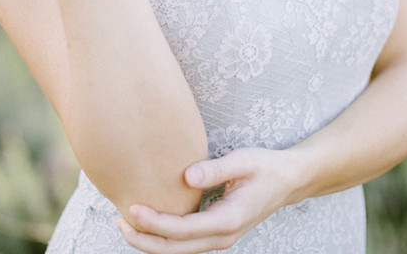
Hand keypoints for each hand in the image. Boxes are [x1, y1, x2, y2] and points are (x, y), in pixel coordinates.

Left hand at [116, 147, 301, 253]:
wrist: (288, 180)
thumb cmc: (265, 166)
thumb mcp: (244, 161)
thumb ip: (215, 169)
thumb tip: (186, 176)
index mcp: (228, 221)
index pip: (183, 230)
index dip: (155, 222)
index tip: (132, 207)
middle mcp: (223, 236)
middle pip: (176, 249)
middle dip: (144, 239)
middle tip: (118, 220)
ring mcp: (220, 238)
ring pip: (179, 250)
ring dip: (152, 241)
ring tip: (125, 222)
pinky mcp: (216, 233)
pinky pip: (185, 243)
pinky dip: (164, 237)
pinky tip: (149, 221)